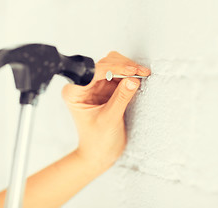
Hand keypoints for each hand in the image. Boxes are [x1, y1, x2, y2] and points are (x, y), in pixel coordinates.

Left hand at [61, 51, 150, 169]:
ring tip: (142, 75)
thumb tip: (133, 79)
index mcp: (75, 92)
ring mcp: (96, 86)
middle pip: (104, 64)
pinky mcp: (107, 89)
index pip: (93, 71)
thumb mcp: (110, 120)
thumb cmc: (97, 141)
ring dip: (128, 68)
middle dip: (123, 66)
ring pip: (112, 66)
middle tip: (141, 73)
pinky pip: (119, 75)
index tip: (131, 71)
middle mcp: (83, 85)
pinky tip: (139, 78)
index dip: (114, 68)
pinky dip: (130, 74)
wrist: (99, 154)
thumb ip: (120, 98)